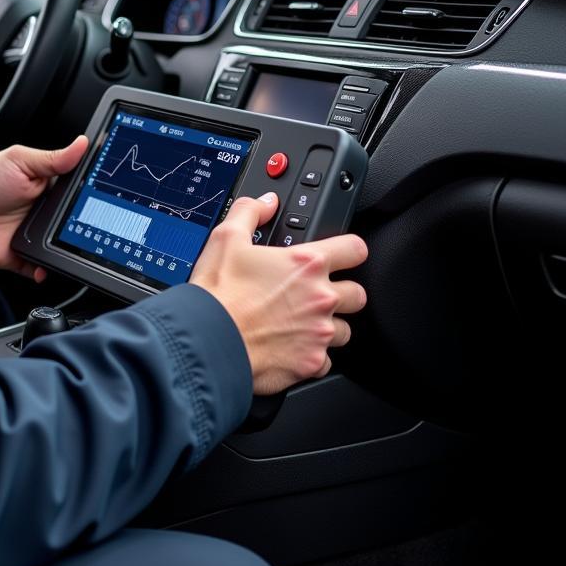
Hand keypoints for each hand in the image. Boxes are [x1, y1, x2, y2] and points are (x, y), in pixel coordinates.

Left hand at [0, 136, 88, 280]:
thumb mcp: (21, 161)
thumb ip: (54, 158)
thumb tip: (82, 143)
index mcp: (49, 189)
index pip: (78, 195)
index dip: (91, 197)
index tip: (105, 198)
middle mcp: (45, 213)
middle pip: (75, 224)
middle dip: (82, 228)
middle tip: (85, 226)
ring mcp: (35, 236)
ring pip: (62, 249)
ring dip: (66, 250)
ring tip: (68, 246)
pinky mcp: (23, 256)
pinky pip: (41, 269)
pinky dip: (45, 271)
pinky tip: (45, 267)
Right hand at [190, 192, 367, 395]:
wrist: (207, 340)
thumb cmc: (218, 294)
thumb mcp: (226, 239)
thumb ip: (250, 213)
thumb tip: (265, 203)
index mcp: (306, 264)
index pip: (355, 249)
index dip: (349, 250)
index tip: (341, 256)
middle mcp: (321, 298)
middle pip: (358, 293)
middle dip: (341, 293)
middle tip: (315, 295)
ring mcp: (319, 332)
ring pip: (345, 330)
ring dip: (328, 326)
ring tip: (301, 324)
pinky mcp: (311, 363)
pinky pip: (326, 361)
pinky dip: (313, 356)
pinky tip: (291, 348)